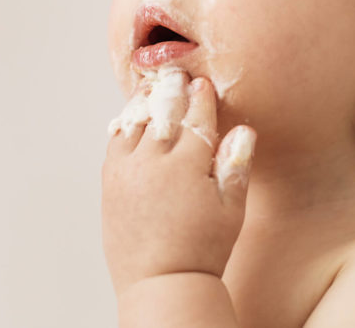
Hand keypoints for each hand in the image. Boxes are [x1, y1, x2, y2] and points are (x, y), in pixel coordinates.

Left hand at [101, 72, 256, 297]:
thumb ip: (235, 166)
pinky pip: (116, 142)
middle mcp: (154, 161)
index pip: (197, 118)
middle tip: (176, 74)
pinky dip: (125, 125)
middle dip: (171, 90)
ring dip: (145, 102)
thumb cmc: (203, 249)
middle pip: (164, 112)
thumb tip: (244, 130)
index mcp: (188, 165)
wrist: (162, 281)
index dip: (201, 98)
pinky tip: (132, 118)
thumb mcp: (231, 209)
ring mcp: (128, 170)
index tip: (203, 84)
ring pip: (136, 122)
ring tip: (152, 87)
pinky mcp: (110, 182)